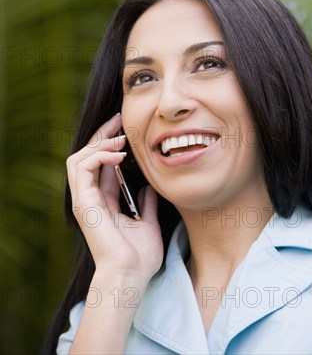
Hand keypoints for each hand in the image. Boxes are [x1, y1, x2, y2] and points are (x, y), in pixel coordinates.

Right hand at [67, 114, 163, 281]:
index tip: (126, 130)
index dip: (111, 145)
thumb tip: (150, 187)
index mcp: (104, 202)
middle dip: (102, 136)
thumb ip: (146, 203)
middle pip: (87, 157)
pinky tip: (118, 154)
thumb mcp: (147, 222)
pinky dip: (97, 155)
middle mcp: (90, 199)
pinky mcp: (83, 201)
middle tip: (119, 120)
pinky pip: (82, 167)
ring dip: (98, 143)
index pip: (102, 166)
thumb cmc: (140, 256)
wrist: (130, 275)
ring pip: (78, 158)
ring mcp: (84, 200)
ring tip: (119, 138)